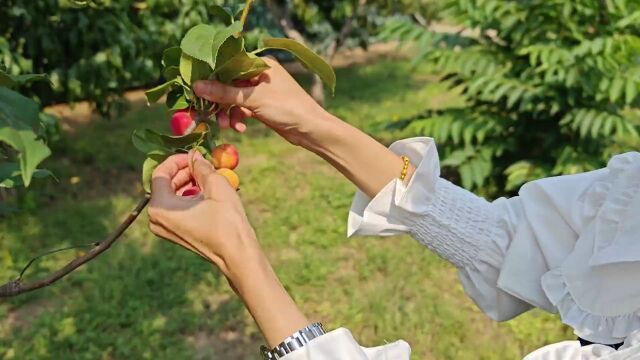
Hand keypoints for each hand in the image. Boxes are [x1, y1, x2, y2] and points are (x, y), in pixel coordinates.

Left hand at [148, 152, 310, 346]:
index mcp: (160, 207)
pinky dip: (190, 196)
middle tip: (204, 164)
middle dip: (185, 171)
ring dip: (189, 182)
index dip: (177, 160)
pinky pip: (177, 207)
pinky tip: (208, 192)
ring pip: (172, 195)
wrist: (237, 255)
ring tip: (210, 176)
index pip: (160, 173)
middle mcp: (156, 219)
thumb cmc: (227, 222)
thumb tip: (195, 155)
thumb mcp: (216, 186)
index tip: (194, 155)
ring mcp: (165, 228)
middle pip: (165, 184)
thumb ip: (202, 167)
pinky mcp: (176, 233)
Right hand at [193, 57, 327, 145]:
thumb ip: (224, 92)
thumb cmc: (287, 107)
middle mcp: (259, 74)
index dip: (211, 77)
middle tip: (207, 113)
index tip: (196, 89)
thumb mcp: (253, 99)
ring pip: (233, 98)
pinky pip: (242, 109)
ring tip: (227, 126)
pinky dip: (238, 118)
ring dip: (227, 112)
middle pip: (228, 83)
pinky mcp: (261, 106)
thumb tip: (197, 86)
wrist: (310, 129)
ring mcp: (260, 91)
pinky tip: (240, 128)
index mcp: (260, 64)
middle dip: (218, 100)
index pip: (228, 64)